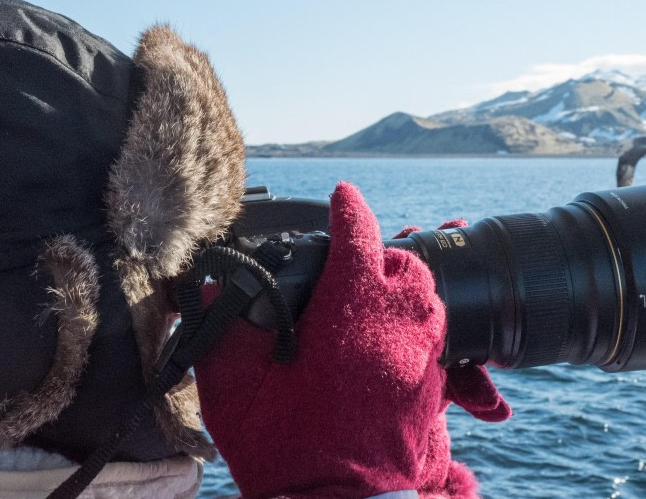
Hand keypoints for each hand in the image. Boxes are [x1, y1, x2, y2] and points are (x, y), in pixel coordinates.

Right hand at [193, 182, 507, 498]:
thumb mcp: (235, 387)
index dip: (346, 209)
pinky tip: (380, 338)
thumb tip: (209, 288)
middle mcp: (399, 324)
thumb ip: (224, 330)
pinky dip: (412, 322)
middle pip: (403, 261)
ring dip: (398, 287)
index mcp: (352, 312)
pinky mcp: (435, 382)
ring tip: (361, 302)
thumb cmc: (286, 448)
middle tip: (344, 267)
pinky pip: (433, 332)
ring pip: (425, 294)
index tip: (339, 196)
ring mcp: (424, 353)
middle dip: (376, 253)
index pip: (358, 235)